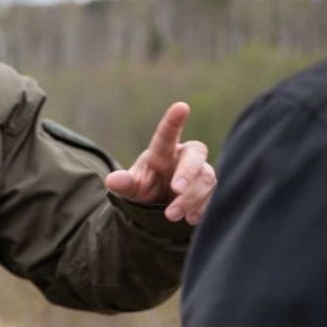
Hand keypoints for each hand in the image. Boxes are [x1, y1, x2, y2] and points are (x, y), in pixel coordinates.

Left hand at [105, 101, 216, 224]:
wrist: (162, 206)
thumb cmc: (147, 188)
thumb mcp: (133, 188)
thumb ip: (124, 184)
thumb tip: (111, 180)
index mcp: (163, 152)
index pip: (167, 135)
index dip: (173, 121)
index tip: (181, 106)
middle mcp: (185, 157)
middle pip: (196, 153)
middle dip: (188, 171)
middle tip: (176, 189)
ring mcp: (202, 172)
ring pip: (206, 178)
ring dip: (191, 197)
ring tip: (171, 215)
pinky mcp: (211, 189)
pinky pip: (214, 195)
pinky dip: (203, 208)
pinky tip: (191, 219)